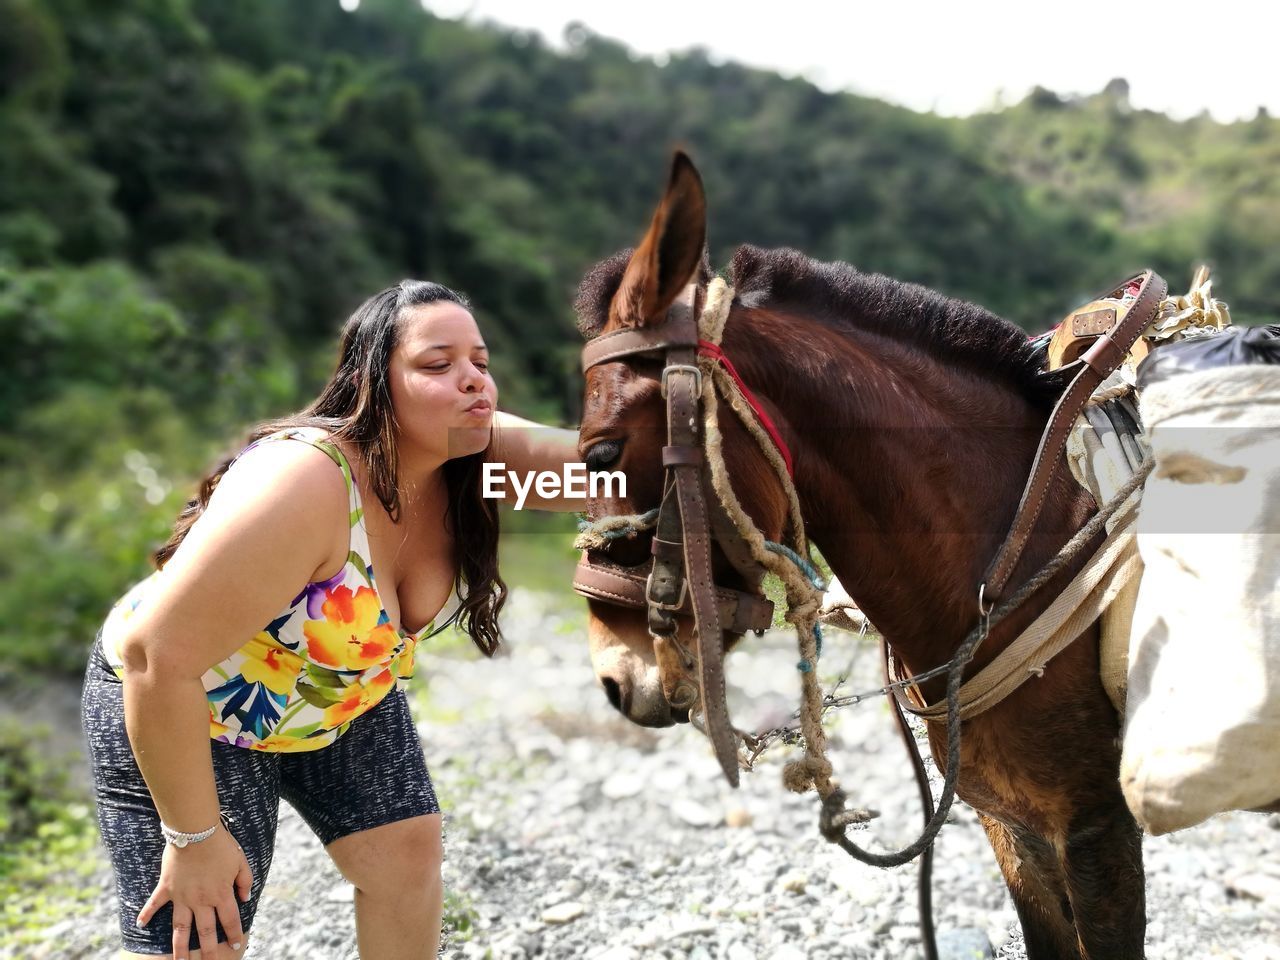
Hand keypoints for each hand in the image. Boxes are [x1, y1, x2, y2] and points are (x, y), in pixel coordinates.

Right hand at [136, 825, 251, 958]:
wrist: (196, 831)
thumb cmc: (221, 845)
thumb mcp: (241, 861)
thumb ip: (245, 881)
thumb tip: (245, 898)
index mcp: (221, 894)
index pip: (230, 921)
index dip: (234, 935)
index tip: (236, 946)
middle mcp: (201, 900)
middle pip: (205, 932)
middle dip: (208, 952)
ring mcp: (182, 896)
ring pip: (180, 928)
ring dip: (179, 948)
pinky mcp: (166, 888)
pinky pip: (154, 904)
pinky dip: (146, 914)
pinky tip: (140, 925)